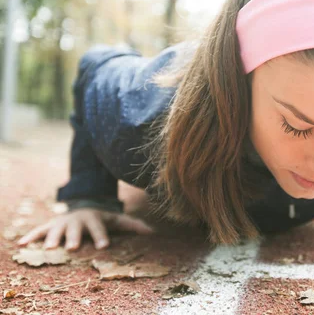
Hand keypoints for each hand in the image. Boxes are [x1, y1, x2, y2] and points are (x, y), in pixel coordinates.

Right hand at [17, 209, 153, 250]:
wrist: (85, 203)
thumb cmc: (104, 217)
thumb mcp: (119, 220)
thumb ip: (134, 226)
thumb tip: (153, 232)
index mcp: (95, 219)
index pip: (100, 229)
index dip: (102, 237)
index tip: (104, 247)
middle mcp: (78, 220)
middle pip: (76, 230)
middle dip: (73, 238)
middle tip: (72, 248)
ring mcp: (63, 222)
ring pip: (56, 230)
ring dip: (51, 238)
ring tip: (47, 249)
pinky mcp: (51, 224)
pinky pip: (39, 230)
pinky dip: (30, 236)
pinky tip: (20, 244)